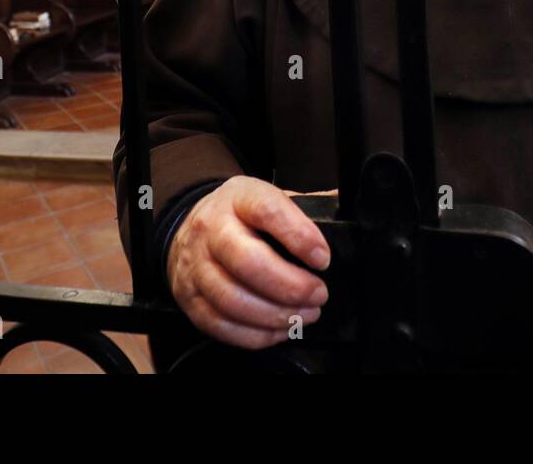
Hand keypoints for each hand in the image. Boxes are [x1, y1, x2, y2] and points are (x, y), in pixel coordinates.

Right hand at [167, 176, 332, 348]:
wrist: (191, 226)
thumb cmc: (242, 215)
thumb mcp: (268, 197)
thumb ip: (304, 207)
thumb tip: (343, 216)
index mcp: (239, 197)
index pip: (267, 211)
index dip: (299, 236)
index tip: (323, 259)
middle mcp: (211, 229)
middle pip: (247, 262)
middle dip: (290, 286)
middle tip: (318, 294)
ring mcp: (195, 266)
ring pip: (233, 300)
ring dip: (276, 315)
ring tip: (305, 314)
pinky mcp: (189, 299)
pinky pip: (221, 325)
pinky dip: (255, 335)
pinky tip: (280, 329)